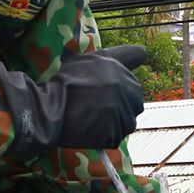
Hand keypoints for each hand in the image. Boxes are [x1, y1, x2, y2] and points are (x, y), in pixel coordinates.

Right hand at [0, 45, 148, 159]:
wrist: (48, 108)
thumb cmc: (66, 82)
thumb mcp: (91, 60)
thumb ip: (120, 57)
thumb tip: (145, 54)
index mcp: (121, 70)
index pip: (135, 85)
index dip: (125, 89)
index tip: (111, 92)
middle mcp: (125, 89)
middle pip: (134, 105)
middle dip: (120, 108)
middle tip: (95, 108)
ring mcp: (121, 112)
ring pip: (126, 124)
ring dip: (113, 124)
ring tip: (91, 119)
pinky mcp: (113, 132)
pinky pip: (114, 138)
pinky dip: (104, 138)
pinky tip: (89, 130)